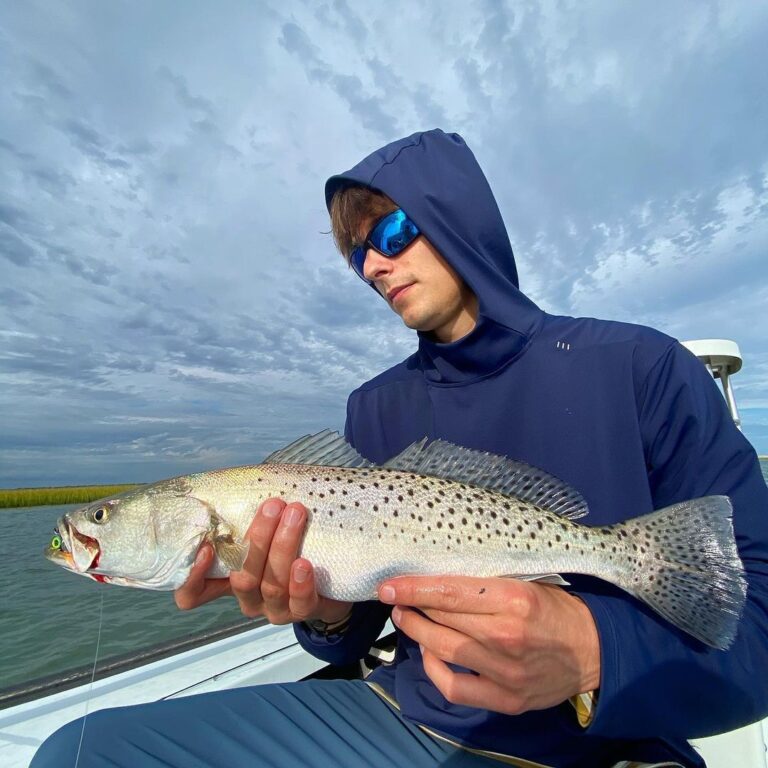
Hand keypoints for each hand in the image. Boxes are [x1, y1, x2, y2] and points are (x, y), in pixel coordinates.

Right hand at [175, 498, 352, 625]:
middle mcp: (249, 598)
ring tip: (296, 515)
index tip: (206, 547)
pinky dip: (300, 583)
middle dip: (257, 539)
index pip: (193, 594)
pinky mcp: (304, 612)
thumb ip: (246, 518)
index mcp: (229, 581)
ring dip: (283, 547)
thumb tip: (236, 483)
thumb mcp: (265, 532)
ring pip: (271, 585)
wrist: (334, 573)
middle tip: (274, 505)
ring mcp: (276, 609)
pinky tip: (304, 563)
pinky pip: (300, 603)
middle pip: (243, 578)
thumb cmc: (290, 543)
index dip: (193, 577)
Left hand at [378, 576, 599, 714]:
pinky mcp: (506, 700)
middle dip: (411, 608)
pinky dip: (435, 671)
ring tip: (407, 619)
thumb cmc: (557, 608)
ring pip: (443, 651)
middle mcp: (506, 635)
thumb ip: (487, 583)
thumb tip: (440, 577)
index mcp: (513, 599)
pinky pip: (456, 689)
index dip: (414, 589)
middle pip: (442, 620)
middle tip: (395, 598)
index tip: (389, 586)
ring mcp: (505, 672)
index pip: (449, 592)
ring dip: (417, 633)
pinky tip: (429, 653)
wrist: (595, 651)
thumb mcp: (527, 582)